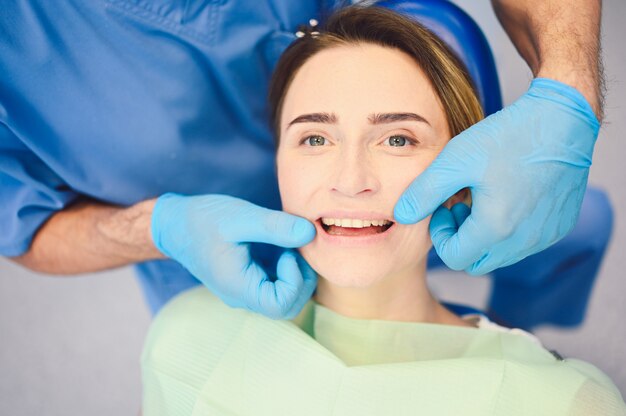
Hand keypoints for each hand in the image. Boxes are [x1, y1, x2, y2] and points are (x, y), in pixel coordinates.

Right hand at [151, 193, 316, 318]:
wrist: (176, 224)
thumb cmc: (204, 220)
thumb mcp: (241, 217)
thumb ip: (276, 226)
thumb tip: (310, 232)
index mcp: (239, 288)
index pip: (281, 306)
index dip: (295, 280)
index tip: (288, 252)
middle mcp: (244, 296)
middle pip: (289, 305)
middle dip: (302, 277)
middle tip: (294, 246)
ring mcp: (247, 291)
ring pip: (287, 296)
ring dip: (296, 272)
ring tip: (286, 243)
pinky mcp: (251, 280)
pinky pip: (278, 284)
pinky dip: (288, 267)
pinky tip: (280, 244)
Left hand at [394, 78, 599, 274]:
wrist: (562, 119)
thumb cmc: (508, 137)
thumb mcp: (456, 160)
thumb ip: (424, 192)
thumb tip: (400, 216)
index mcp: (496, 228)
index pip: (454, 257)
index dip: (441, 235)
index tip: (445, 206)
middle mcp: (524, 241)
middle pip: (476, 262)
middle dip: (460, 239)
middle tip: (461, 204)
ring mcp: (545, 236)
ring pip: (501, 255)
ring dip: (484, 236)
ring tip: (482, 198)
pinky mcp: (560, 227)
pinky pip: (525, 243)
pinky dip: (509, 230)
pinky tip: (506, 196)